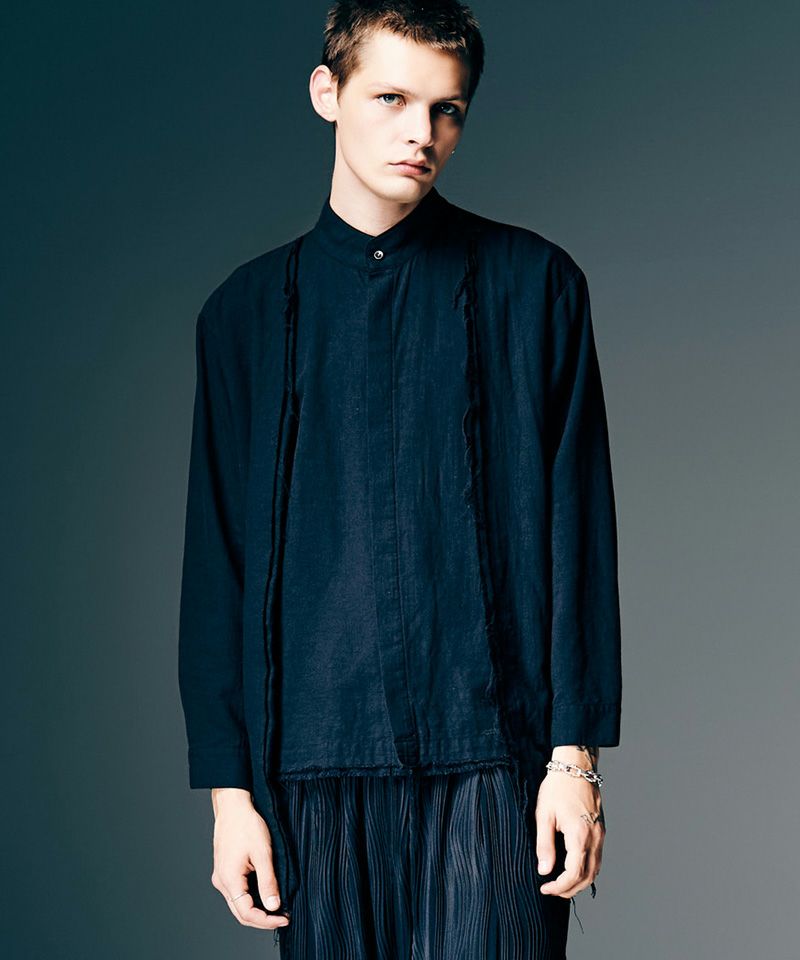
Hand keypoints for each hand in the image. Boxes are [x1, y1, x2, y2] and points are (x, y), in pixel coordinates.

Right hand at [209, 787, 289, 930]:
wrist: (233, 806)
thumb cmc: (247, 824)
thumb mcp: (263, 853)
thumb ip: (268, 882)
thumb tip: (274, 906)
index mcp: (229, 879)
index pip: (246, 913)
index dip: (266, 921)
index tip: (284, 918)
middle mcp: (222, 881)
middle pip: (240, 912)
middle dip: (262, 919)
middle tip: (282, 917)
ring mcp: (221, 876)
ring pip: (238, 903)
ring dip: (257, 909)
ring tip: (277, 907)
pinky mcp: (225, 870)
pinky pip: (237, 892)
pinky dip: (251, 898)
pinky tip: (264, 894)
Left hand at [534, 753, 604, 898]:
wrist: (576, 766)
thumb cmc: (557, 787)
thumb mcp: (544, 814)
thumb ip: (545, 845)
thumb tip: (544, 871)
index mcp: (580, 834)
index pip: (574, 873)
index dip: (560, 886)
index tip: (545, 888)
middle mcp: (595, 837)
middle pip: (588, 876)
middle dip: (570, 889)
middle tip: (551, 890)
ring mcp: (600, 834)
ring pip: (595, 870)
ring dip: (579, 882)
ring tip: (560, 884)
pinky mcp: (601, 830)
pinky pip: (597, 858)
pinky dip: (586, 870)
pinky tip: (572, 869)